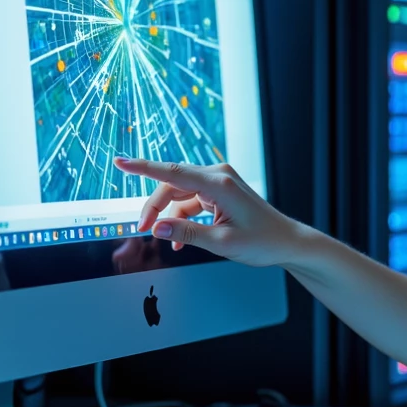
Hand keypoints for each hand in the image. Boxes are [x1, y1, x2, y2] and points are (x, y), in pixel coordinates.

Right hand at [112, 157, 298, 265]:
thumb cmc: (262, 241)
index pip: (172, 172)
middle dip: (154, 206)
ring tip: (163, 239)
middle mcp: (218, 176)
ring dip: (168, 215)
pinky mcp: (219, 192)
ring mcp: (219, 183)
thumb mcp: (221, 244)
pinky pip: (190, 201)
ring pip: (178, 193)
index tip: (120, 162)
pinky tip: (179, 240)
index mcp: (219, 184)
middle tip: (142, 230)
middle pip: (171, 184)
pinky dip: (182, 218)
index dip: (143, 167)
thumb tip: (157, 228)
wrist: (287, 242)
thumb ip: (186, 234)